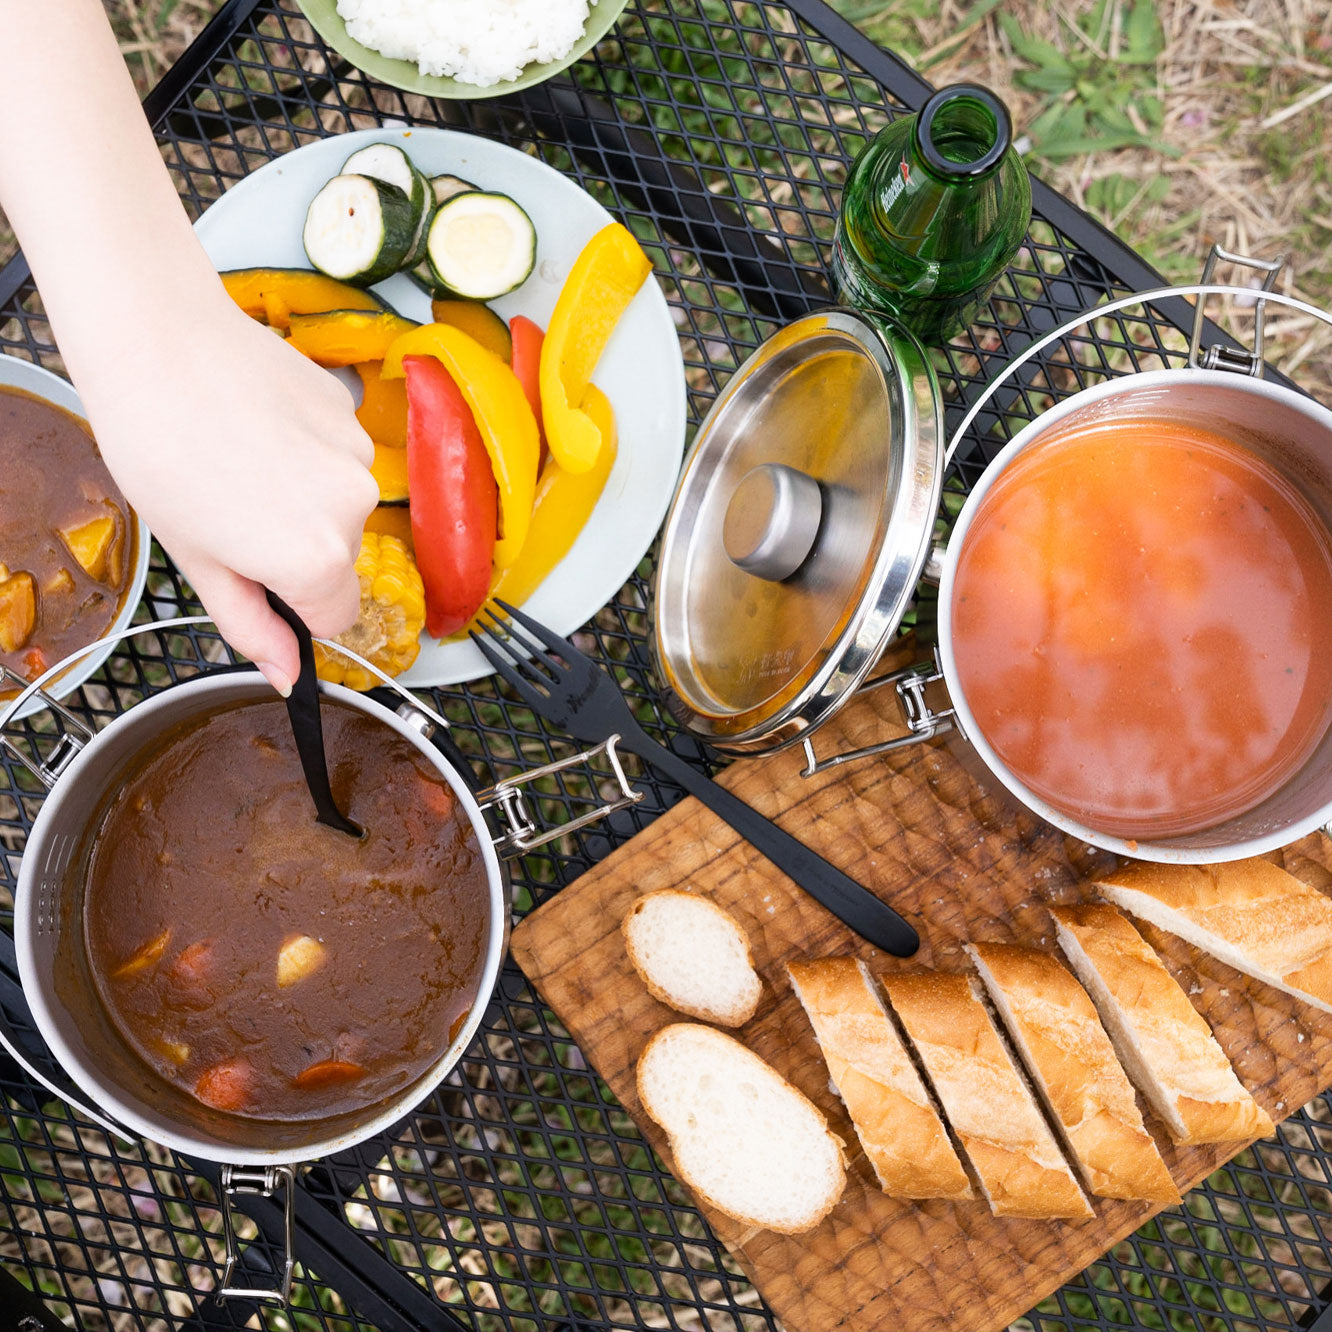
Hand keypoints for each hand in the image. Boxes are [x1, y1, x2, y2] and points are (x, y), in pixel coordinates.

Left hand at [83, 296, 378, 693]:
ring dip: (301, 493)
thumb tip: (288, 674)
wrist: (156, 342)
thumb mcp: (196, 558)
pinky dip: (305, 450)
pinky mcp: (349, 412)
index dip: (294, 604)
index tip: (257, 576)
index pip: (336, 618)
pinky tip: (257, 425)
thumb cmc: (158, 447)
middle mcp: (353, 511)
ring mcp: (356, 457)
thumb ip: (250, 624)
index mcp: (314, 561)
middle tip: (231, 507)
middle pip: (337, 557)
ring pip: (338, 503)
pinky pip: (336, 454)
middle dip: (295, 544)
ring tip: (239, 457)